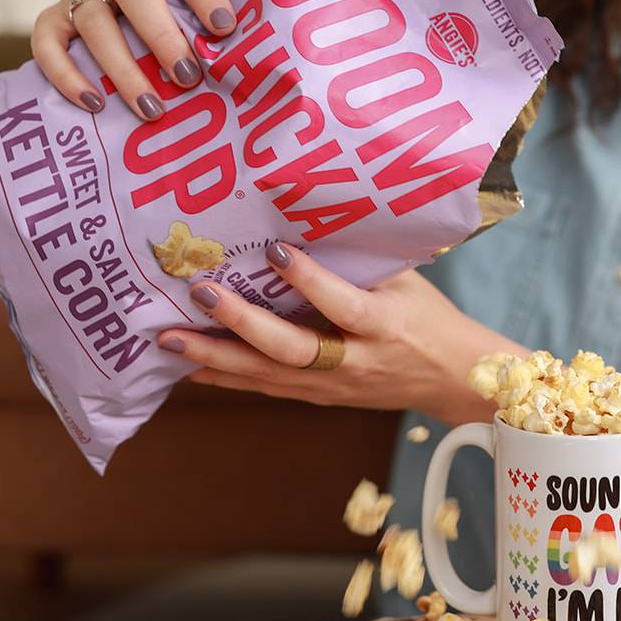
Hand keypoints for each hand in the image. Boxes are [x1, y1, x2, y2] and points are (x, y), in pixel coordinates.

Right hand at [32, 0, 237, 117]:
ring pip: (92, 21)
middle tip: (187, 78)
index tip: (225, 29)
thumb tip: (251, 59)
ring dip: (122, 68)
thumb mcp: (194, 10)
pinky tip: (95, 104)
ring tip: (152, 109)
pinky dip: (67, 75)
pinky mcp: (53, 19)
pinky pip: (48, 43)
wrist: (120, 21)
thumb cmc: (174, 19)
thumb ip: (212, 24)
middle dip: (161, 36)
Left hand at [160, 240, 520, 424]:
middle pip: (292, 349)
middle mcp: (355, 361)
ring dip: (216, 358)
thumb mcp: (407, 282)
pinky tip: (189, 363)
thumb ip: (361, 262)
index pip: (343, 305)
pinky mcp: (318, 397)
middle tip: (200, 294)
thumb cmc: (429, 318)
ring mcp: (333, 385)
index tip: (274, 250)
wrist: (451, 379)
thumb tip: (305, 223)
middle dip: (242, 325)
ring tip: (168, 339)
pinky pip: (266, 387)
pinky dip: (226, 376)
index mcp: (384, 325)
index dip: (310, 281)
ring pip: (269, 375)